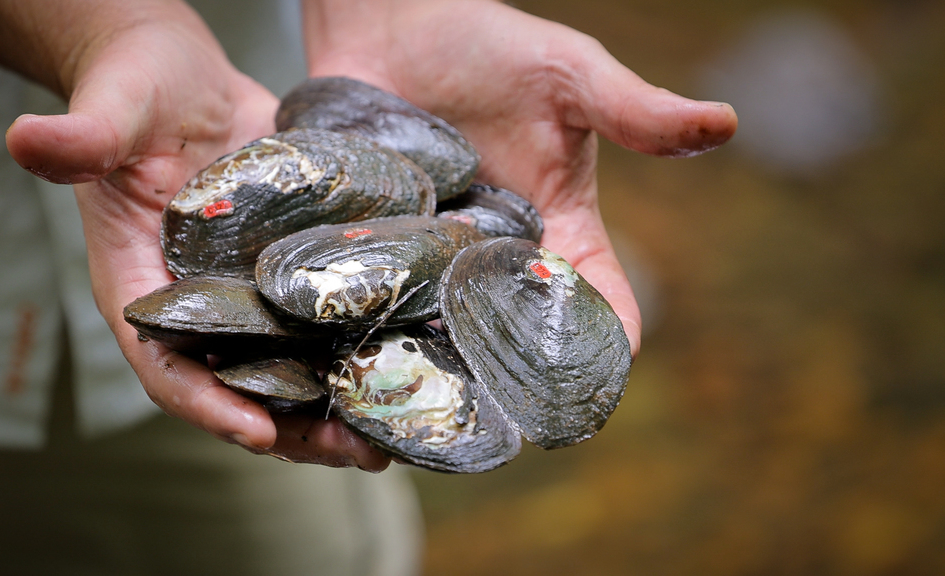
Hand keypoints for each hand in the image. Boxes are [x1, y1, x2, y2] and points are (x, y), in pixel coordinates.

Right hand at [3, 1, 388, 470]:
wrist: (186, 79)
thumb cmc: (135, 92)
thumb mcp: (112, 111)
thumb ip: (83, 135)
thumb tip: (29, 140)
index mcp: (141, 289)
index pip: (165, 366)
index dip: (208, 405)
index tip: (259, 433)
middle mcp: (196, 307)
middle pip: (240, 387)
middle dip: (295, 429)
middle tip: (356, 453)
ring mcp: (247, 294)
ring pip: (288, 368)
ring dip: (335, 407)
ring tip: (388, 434)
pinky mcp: (288, 273)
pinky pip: (321, 324)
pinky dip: (355, 351)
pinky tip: (404, 365)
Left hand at [303, 0, 738, 356]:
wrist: (393, 23)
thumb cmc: (489, 44)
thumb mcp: (570, 75)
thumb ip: (636, 111)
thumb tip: (725, 123)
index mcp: (564, 226)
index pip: (603, 299)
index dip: (614, 341)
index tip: (606, 374)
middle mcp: (506, 254)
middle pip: (530, 336)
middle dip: (529, 376)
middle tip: (519, 411)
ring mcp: (443, 258)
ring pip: (460, 333)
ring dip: (460, 365)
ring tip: (450, 398)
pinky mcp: (388, 250)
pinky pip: (394, 304)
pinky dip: (392, 332)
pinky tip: (381, 357)